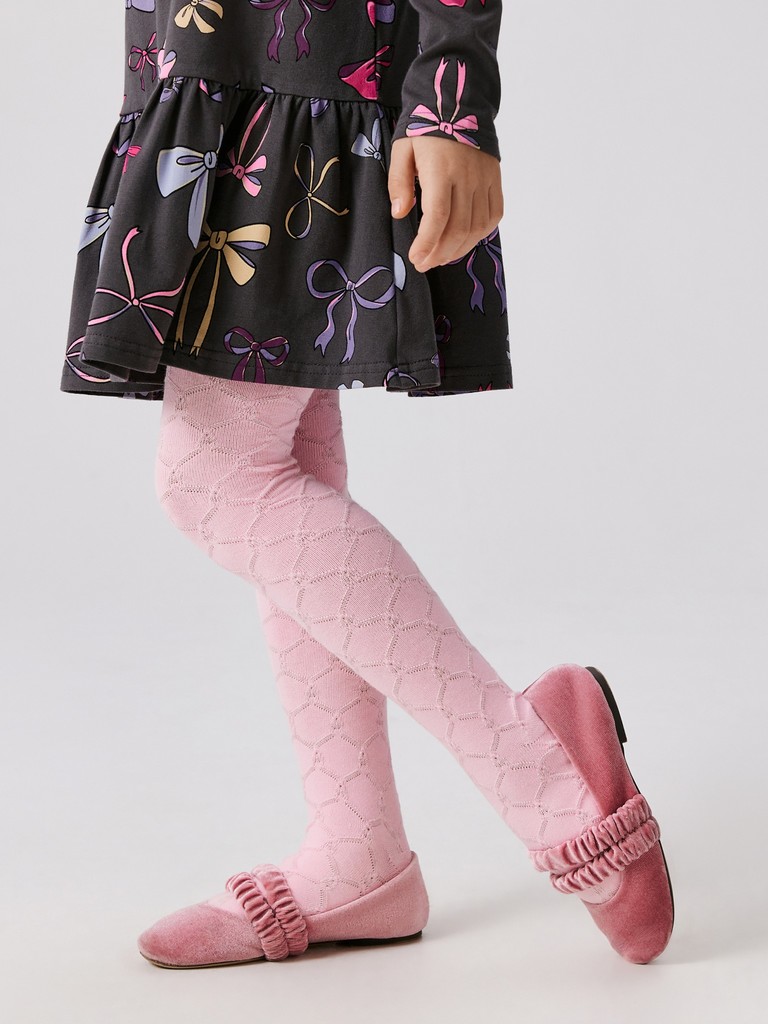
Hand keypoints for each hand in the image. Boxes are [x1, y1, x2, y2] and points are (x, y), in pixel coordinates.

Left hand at [388, 136, 503, 272]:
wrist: (458, 102)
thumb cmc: (425, 128)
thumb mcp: (402, 150)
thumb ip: (398, 182)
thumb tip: (399, 213)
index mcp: (441, 169)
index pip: (437, 216)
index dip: (427, 242)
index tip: (416, 258)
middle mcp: (466, 177)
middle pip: (457, 228)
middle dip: (440, 252)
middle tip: (424, 263)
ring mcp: (485, 179)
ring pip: (476, 227)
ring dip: (458, 249)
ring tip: (441, 257)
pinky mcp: (496, 180)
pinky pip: (493, 216)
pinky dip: (479, 235)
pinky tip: (464, 242)